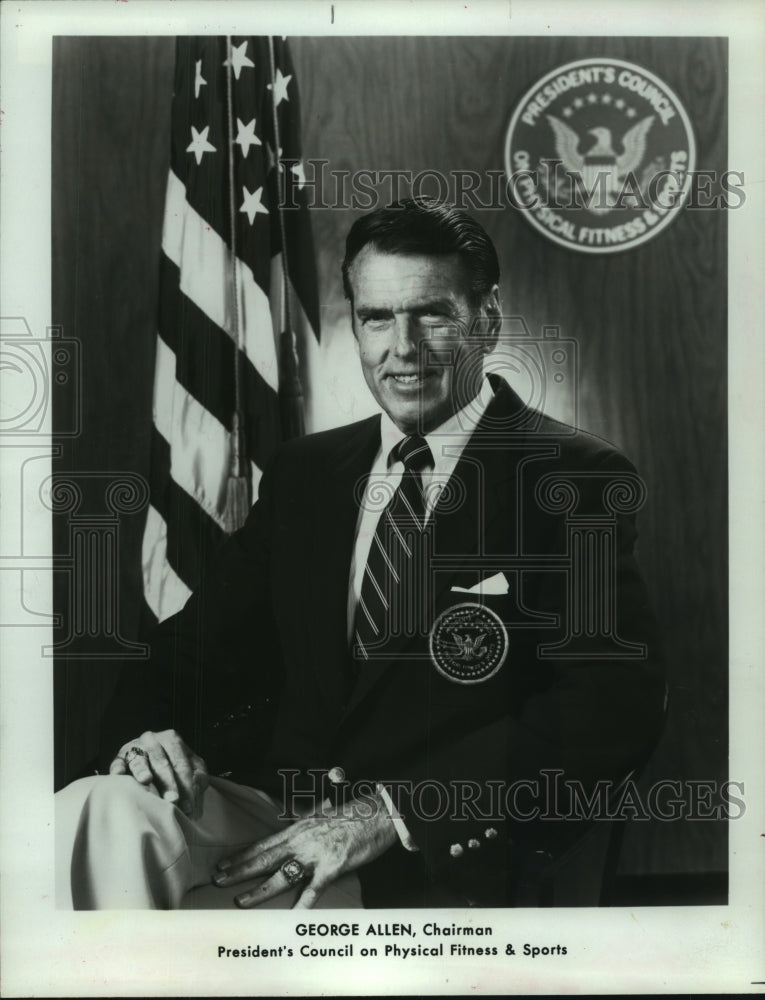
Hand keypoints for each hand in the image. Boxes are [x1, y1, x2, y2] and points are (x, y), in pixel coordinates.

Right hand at [109, 729, 208, 817]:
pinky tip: (118, 774)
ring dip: (143, 770)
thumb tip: (195, 799)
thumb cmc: (176, 769)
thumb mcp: (191, 769)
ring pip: (140, 759)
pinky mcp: (120, 757)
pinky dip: (118, 767)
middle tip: (173, 800)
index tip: (189, 807)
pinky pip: (118, 762)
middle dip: (168, 782)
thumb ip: (197, 780)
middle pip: (162, 761)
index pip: (182, 763)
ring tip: (146, 780)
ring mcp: (136, 747)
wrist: (153, 762)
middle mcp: (153, 740)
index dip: (187, 785)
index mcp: (173, 740)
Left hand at [213, 795, 397, 907]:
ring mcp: (316, 854)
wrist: (378, 812)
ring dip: (259, 890)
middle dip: (239, 870)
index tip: (223, 863)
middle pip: (264, 858)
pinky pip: (314, 888)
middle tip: (217, 880)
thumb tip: (294, 829)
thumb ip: (307, 826)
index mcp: (299, 828)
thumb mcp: (323, 817)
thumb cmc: (353, 815)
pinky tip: (290, 917)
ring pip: (282, 875)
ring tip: (240, 900)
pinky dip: (302, 904)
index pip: (263, 844)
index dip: (242, 855)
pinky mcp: (333, 866)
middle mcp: (302, 840)